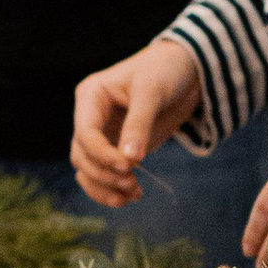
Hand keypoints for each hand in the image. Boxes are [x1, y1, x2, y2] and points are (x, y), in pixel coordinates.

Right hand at [72, 37, 200, 205]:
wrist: (185, 72)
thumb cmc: (165, 70)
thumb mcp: (152, 92)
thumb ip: (139, 125)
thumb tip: (130, 160)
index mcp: (91, 96)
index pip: (85, 133)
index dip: (102, 155)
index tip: (128, 167)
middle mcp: (90, 117)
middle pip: (82, 156)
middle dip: (105, 175)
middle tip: (133, 185)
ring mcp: (102, 134)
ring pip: (88, 170)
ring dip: (106, 187)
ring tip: (134, 195)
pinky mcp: (115, 148)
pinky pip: (103, 174)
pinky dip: (111, 189)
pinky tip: (131, 196)